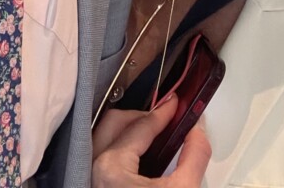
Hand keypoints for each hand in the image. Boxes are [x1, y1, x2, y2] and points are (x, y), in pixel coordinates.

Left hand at [92, 95, 210, 186]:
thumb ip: (194, 157)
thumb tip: (197, 134)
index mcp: (111, 168)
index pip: (141, 126)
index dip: (163, 112)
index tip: (175, 104)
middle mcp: (91, 169)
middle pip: (114, 121)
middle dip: (141, 116)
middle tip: (163, 118)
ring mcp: (86, 176)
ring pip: (102, 135)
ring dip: (126, 129)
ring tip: (149, 133)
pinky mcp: (88, 184)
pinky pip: (96, 153)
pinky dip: (115, 146)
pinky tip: (134, 154)